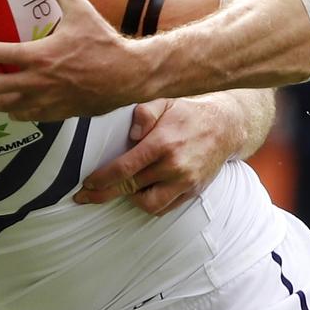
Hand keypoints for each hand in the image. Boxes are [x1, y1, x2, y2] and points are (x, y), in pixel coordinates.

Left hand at [0, 0, 148, 120]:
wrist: (129, 76)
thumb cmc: (104, 42)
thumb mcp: (80, 9)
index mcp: (38, 56)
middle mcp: (36, 82)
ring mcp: (44, 101)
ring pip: (3, 106)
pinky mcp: (55, 113)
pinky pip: (25, 115)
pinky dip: (11, 112)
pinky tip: (4, 109)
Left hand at [73, 96, 230, 213]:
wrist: (225, 127)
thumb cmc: (188, 113)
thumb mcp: (164, 102)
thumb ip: (143, 113)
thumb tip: (131, 133)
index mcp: (163, 143)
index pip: (125, 167)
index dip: (102, 178)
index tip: (86, 183)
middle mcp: (174, 166)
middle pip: (131, 187)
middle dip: (104, 194)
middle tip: (84, 197)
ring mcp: (185, 182)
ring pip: (149, 204)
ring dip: (130, 199)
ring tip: (119, 188)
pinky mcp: (193, 192)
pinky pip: (166, 207)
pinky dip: (150, 203)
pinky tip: (139, 192)